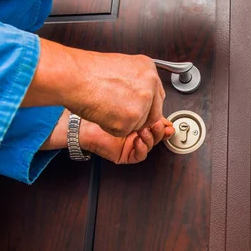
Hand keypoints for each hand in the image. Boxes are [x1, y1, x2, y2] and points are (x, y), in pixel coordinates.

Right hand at [23, 39, 164, 137]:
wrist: (74, 76)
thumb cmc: (88, 71)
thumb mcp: (120, 67)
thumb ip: (135, 81)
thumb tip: (140, 95)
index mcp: (148, 68)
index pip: (157, 95)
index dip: (146, 105)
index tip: (137, 108)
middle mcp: (150, 84)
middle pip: (153, 113)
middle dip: (138, 117)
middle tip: (120, 113)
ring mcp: (143, 103)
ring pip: (138, 125)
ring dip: (122, 122)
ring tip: (106, 106)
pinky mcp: (131, 119)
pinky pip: (124, 132)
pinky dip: (111, 128)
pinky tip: (102, 113)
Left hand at [41, 109, 174, 164]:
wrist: (82, 122)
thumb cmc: (98, 107)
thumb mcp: (125, 99)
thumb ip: (141, 98)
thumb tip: (158, 94)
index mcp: (137, 117)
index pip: (156, 120)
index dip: (164, 120)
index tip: (168, 119)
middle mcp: (135, 131)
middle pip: (157, 133)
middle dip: (160, 129)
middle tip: (159, 124)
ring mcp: (131, 143)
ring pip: (151, 144)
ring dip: (152, 137)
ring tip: (147, 130)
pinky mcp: (126, 155)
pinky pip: (140, 155)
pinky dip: (142, 148)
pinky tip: (139, 140)